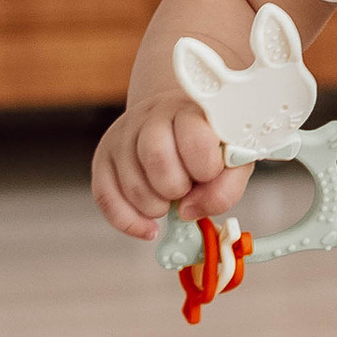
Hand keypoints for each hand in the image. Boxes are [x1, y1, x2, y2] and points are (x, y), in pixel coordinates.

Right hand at [92, 96, 246, 243]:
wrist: (175, 119)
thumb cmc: (208, 142)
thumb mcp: (233, 160)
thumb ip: (225, 188)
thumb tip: (188, 211)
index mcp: (189, 111)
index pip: (195, 139)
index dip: (206, 168)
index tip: (209, 172)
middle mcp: (150, 117)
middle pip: (157, 159)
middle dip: (177, 188)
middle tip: (187, 187)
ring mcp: (122, 136)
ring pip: (132, 186)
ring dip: (156, 207)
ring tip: (170, 197)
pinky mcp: (103, 157)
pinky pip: (105, 199)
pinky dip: (129, 222)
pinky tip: (149, 226)